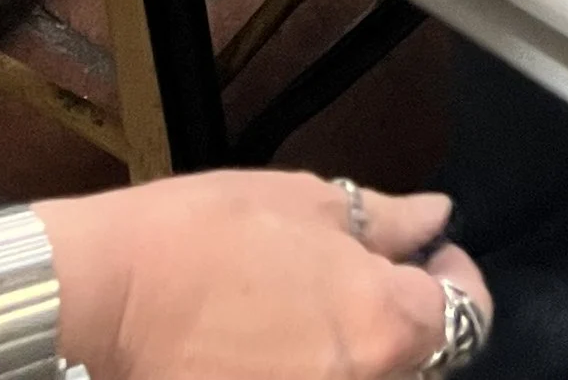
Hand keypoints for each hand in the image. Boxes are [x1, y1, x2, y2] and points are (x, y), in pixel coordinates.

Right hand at [46, 171, 490, 379]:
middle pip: (420, 361)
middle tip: (370, 277)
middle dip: (409, 319)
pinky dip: (314, 368)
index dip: (456, 278)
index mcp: (383, 325)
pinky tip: (279, 342)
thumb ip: (385, 221)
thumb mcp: (305, 204)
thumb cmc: (202, 239)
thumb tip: (436, 218)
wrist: (104, 301)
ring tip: (313, 310)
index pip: (464, 316)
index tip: (433, 255)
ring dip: (358, 350)